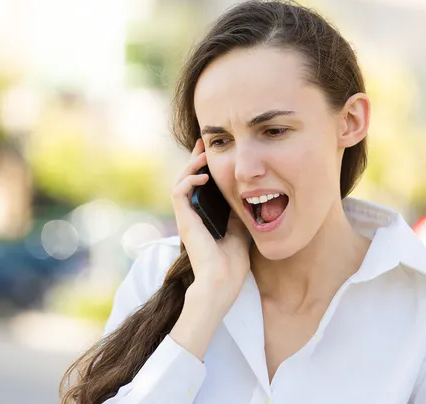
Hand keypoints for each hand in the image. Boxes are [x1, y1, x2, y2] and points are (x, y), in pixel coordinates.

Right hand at [171, 138, 250, 298]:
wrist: (223, 281)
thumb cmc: (232, 262)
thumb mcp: (240, 229)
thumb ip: (238, 212)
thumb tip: (246, 195)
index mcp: (205, 218)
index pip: (201, 187)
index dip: (205, 169)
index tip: (213, 154)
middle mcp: (192, 216)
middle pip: (188, 180)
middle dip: (195, 160)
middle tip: (202, 144)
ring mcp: (186, 217)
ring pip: (179, 182)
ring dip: (190, 166)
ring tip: (202, 155)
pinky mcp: (184, 220)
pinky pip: (178, 192)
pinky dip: (189, 180)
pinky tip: (203, 175)